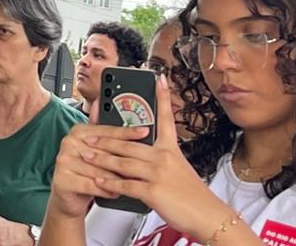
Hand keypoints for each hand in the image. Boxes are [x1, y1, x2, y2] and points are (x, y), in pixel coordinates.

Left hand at [79, 74, 228, 239]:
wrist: (209, 217)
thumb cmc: (192, 196)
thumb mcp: (179, 169)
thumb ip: (159, 159)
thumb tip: (138, 153)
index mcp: (171, 149)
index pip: (166, 118)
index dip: (162, 97)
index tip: (158, 78)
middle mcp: (164, 157)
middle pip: (128, 143)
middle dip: (104, 139)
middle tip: (87, 137)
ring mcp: (158, 173)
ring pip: (122, 162)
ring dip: (101, 159)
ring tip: (86, 155)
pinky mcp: (153, 191)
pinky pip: (126, 184)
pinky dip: (110, 183)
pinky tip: (99, 181)